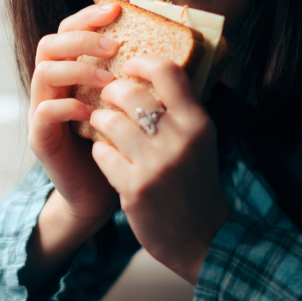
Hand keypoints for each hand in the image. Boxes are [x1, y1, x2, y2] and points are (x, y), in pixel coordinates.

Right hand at [20, 2, 122, 290]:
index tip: (116, 10)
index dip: (88, 16)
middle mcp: (52, 87)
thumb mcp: (131, 106)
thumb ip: (136, 78)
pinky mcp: (41, 137)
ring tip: (108, 78)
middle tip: (113, 44)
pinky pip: (46, 111)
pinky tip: (93, 112)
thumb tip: (170, 47)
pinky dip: (69, 106)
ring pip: (44, 72)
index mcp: (72, 73)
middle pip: (50, 44)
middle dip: (81, 38)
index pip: (69, 31)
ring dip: (78, 69)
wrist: (101, 195)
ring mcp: (42, 110)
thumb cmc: (122, 148)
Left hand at [89, 54, 231, 284]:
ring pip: (108, 121)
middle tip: (107, 95)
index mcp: (198, 123)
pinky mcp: (134, 189)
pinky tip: (106, 155)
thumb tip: (152, 68)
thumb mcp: (200, 141)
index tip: (129, 66)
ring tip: (101, 124)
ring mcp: (155, 166)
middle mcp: (179, 140)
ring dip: (99, 120)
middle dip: (110, 91)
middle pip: (129, 92)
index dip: (142, 62)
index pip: (168, 71)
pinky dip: (99, 151)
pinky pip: (102, 153)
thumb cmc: (196, 182)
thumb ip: (181, 108)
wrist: (202, 238)